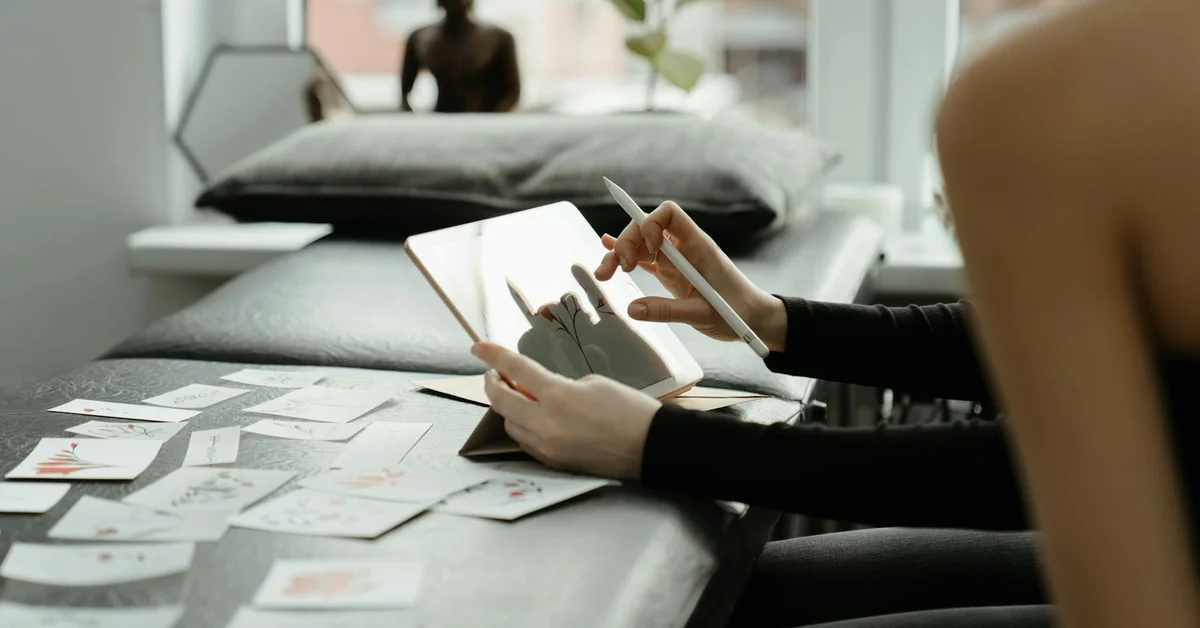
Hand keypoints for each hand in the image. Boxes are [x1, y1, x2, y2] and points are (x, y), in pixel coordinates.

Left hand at [471, 341, 660, 479]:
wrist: (653, 447)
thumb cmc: (631, 411)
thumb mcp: (594, 384)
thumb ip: (560, 386)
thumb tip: (542, 394)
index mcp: (558, 396)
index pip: (515, 370)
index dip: (493, 355)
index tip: (478, 346)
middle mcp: (546, 424)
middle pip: (501, 401)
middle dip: (493, 383)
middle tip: (495, 373)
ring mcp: (548, 447)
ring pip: (511, 424)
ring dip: (509, 407)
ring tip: (518, 395)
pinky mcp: (554, 462)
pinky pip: (527, 442)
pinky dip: (524, 427)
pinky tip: (533, 417)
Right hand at [593, 201, 787, 351]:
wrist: (754, 319)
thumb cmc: (736, 312)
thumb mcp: (702, 314)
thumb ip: (667, 310)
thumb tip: (632, 308)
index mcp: (697, 246)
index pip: (669, 213)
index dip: (651, 224)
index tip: (649, 251)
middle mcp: (684, 248)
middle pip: (647, 228)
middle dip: (627, 242)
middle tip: (618, 269)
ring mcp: (677, 260)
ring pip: (642, 245)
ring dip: (621, 254)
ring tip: (604, 274)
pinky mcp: (673, 274)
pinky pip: (646, 259)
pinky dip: (629, 257)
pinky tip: (609, 254)